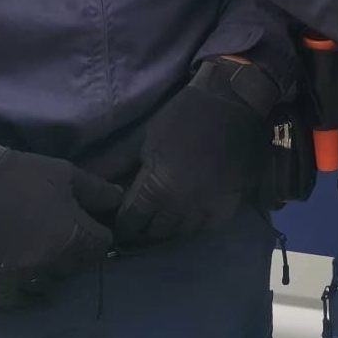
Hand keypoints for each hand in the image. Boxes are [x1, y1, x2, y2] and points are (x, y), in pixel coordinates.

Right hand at [0, 133, 120, 307]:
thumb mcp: (66, 174)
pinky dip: (23, 295)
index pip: (101, 245)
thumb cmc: (21, 174)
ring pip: (50, 283)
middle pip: (78, 266)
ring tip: (48, 254)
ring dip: (54, 271)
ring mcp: (21, 277)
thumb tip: (119, 200)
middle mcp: (50, 262)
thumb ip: (97, 190)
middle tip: (70, 235)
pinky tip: (27, 284)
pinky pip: (15, 301)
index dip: (101, 233)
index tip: (94, 225)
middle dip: (79, 251)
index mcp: (71, 235)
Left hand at [115, 67, 274, 244]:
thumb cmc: (185, 114)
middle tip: (140, 226)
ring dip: (170, 231)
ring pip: (182, 234)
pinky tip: (190, 219)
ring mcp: (207, 207)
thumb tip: (105, 182)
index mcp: (156, 187)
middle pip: (156, 232)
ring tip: (164, 223)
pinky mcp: (230, 203)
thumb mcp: (147, 135)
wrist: (233, 103)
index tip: (120, 224)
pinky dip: (196, 227)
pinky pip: (207, 227)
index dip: (124, 224)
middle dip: (145, 230)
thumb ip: (123, 163)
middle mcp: (180, 205)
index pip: (132, 220)